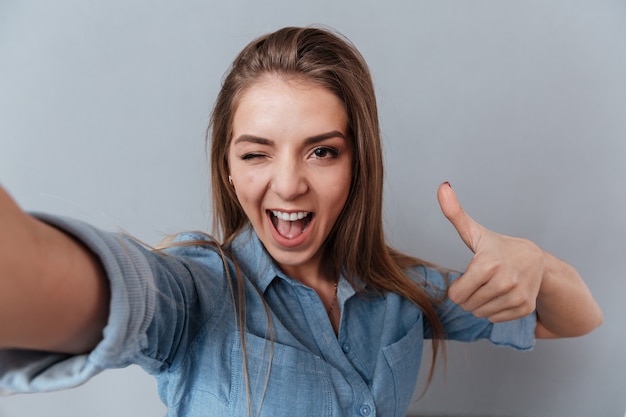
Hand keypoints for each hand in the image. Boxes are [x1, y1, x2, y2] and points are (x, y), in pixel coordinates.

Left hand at [437, 182, 543, 322]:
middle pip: (467, 305)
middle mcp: (504, 282)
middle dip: (468, 296)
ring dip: (480, 304)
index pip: (457, 295)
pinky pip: (495, 319)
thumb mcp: (475, 232)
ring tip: (492, 287)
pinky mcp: (525, 308)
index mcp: (487, 264)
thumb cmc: (498, 247)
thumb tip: (442, 186)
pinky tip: (503, 295)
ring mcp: (517, 296)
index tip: (469, 276)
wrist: (537, 260)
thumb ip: (455, 213)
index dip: (457, 287)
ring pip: (480, 313)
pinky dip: (494, 310)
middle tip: (481, 282)